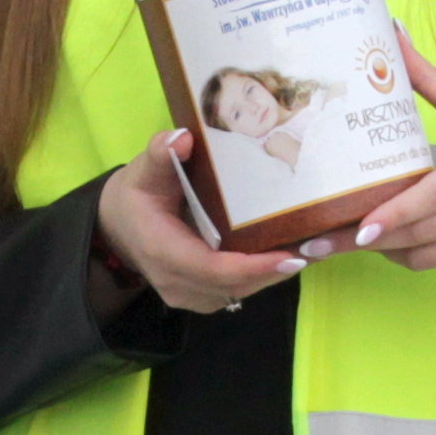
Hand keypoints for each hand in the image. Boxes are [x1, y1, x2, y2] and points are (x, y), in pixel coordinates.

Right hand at [94, 128, 305, 315]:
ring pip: (240, 291)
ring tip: (313, 249)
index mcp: (163, 251)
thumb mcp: (143, 171)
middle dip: (276, 270)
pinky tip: (288, 254)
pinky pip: (237, 291)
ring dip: (275, 274)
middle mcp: (177, 282)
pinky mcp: (202, 296)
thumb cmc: (136, 197)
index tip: (289, 257)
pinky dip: (263, 275)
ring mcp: (189, 295)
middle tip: (317, 246)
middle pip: (235, 285)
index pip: (212, 269)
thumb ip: (161, 154)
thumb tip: (182, 137)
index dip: (252, 267)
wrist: (118, 228)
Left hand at [358, 33, 435, 274]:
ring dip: (388, 249)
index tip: (357, 229)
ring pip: (423, 258)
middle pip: (414, 236)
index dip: (390, 219)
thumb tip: (392, 33)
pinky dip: (418, 253)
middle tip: (319, 241)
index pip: (426, 202)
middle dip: (364, 241)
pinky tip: (399, 240)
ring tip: (354, 238)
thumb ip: (429, 81)